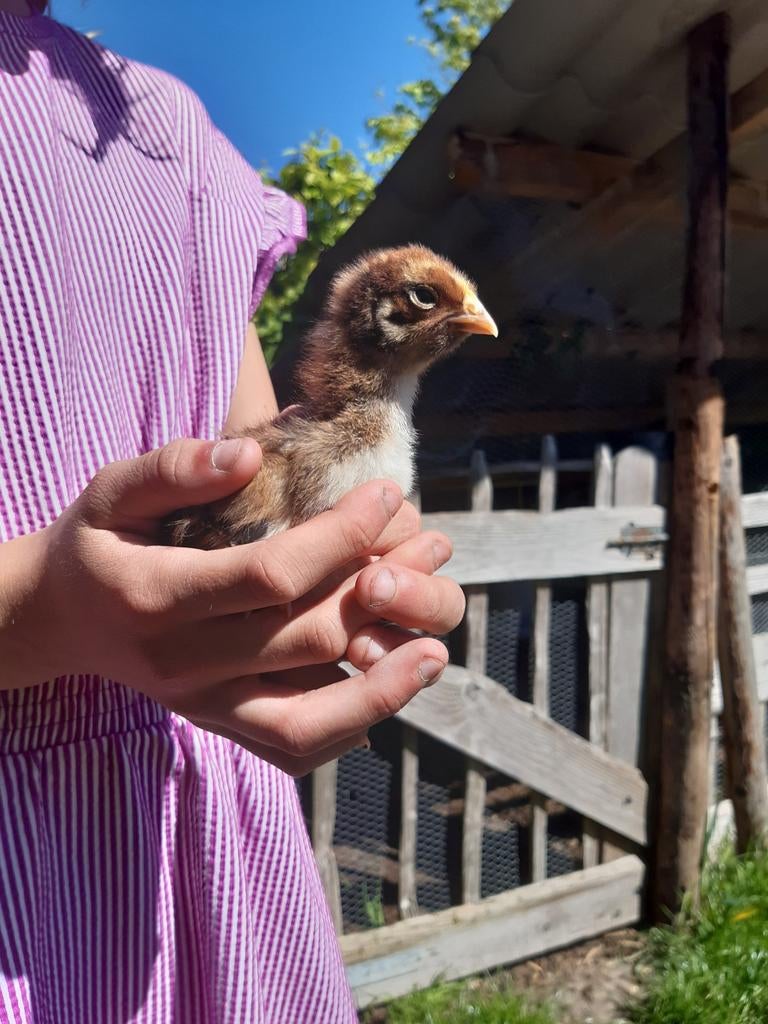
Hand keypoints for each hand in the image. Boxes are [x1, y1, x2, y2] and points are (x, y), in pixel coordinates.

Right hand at [2, 438, 463, 770]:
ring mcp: (201, 706)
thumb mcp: (111, 491)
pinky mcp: (218, 727)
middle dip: (380, 591)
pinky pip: (291, 748)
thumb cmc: (94, 544)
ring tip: (437, 651)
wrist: (55, 622)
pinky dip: (348, 727)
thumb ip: (173, 468)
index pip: (269, 575)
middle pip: (304, 641)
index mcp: (155, 597)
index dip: (341, 535)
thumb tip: (249, 453)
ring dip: (382, 686)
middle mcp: (180, 664)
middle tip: (432, 548)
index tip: (388, 495)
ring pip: (307, 719)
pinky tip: (389, 691)